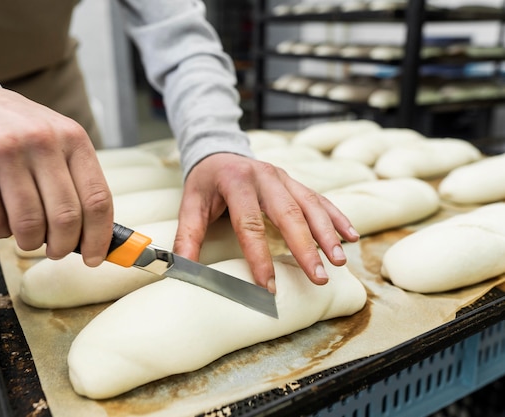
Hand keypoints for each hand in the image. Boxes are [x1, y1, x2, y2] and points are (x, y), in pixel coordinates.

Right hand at [0, 85, 112, 265]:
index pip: (97, 199)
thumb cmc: (20, 135)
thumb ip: (78, 184)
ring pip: (29, 225)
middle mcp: (41, 141)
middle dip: (62, 246)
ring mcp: (4, 153)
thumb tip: (95, 240)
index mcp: (73, 138)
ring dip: (30, 242)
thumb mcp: (58, 144)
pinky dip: (0, 232)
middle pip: (65, 218)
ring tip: (27, 234)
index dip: (99, 237)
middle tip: (55, 250)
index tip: (94, 258)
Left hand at [173, 153, 358, 291]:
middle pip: (288, 214)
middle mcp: (265, 177)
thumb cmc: (205, 183)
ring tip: (338, 261)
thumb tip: (182, 270)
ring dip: (327, 234)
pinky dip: (336, 217)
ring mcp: (284, 177)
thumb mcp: (190, 205)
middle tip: (317, 277)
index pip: (249, 224)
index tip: (267, 286)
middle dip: (305, 247)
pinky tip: (350, 236)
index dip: (258, 256)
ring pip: (310, 205)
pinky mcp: (294, 182)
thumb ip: (188, 237)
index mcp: (236, 182)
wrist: (218, 151)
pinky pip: (320, 199)